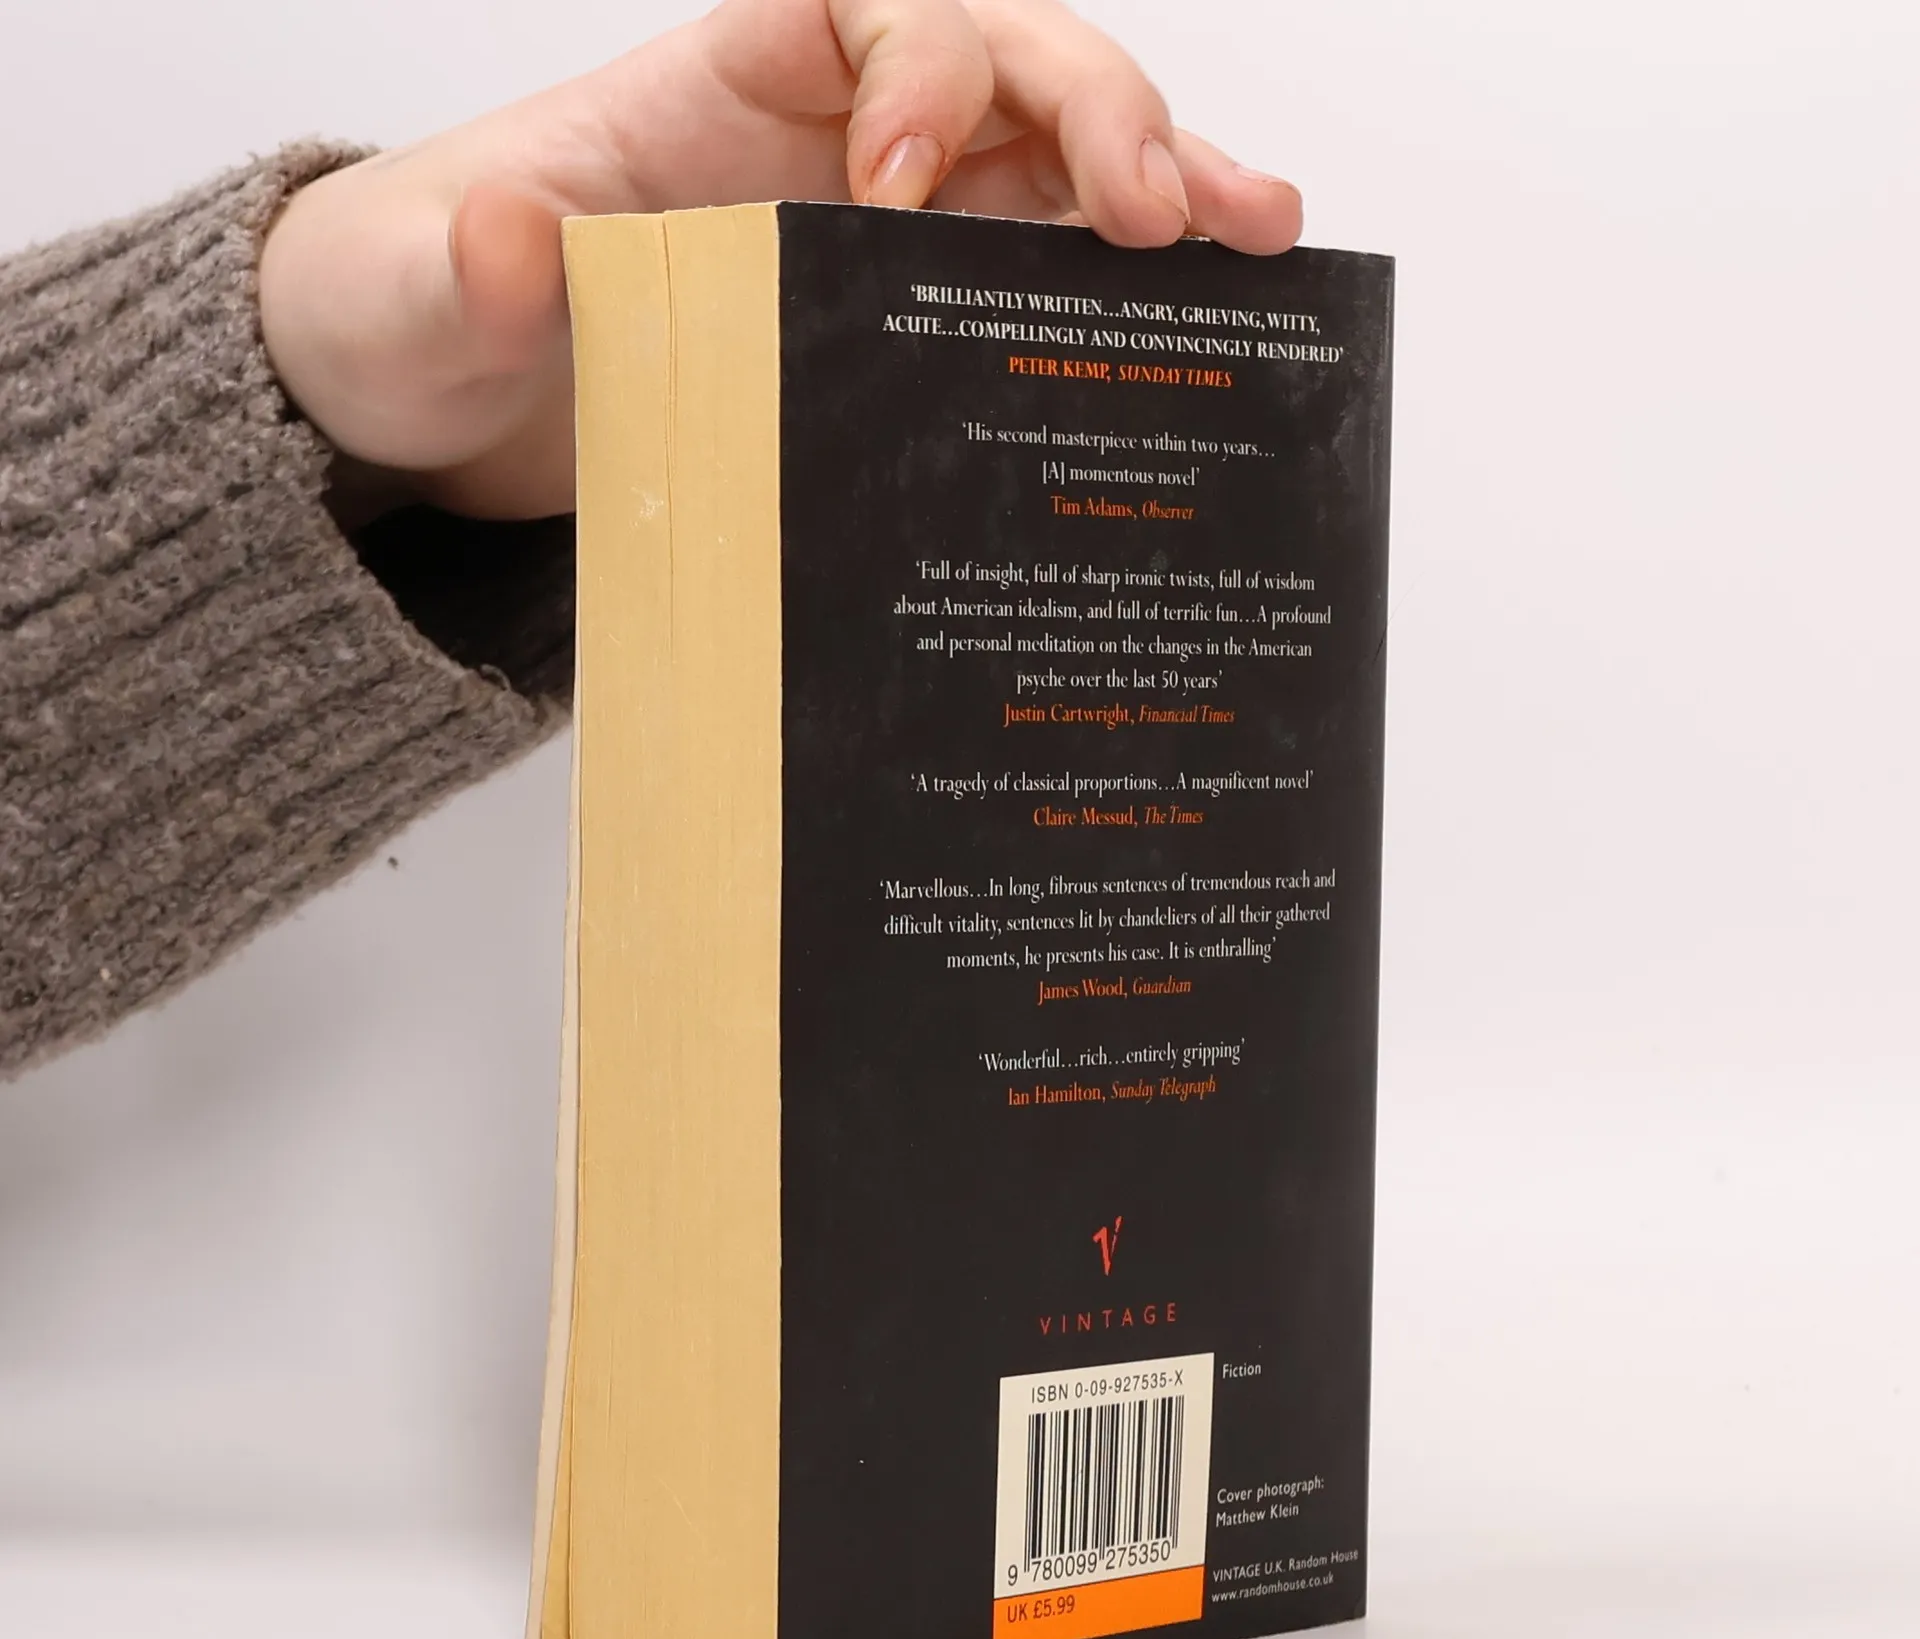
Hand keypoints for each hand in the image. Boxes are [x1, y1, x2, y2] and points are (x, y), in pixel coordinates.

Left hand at [260, 0, 1303, 520]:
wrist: (453, 408)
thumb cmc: (431, 315)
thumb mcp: (414, 301)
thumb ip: (460, 273)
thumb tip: (506, 245)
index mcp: (719, 83)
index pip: (862, 8)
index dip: (923, 64)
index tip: (908, 180)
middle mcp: (827, 131)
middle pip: (1002, 65)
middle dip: (1094, 118)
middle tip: (1161, 212)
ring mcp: (885, 221)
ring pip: (1052, 161)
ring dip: (1155, 187)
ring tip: (1252, 238)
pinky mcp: (912, 313)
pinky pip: (1037, 274)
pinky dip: (1121, 294)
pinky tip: (1202, 322)